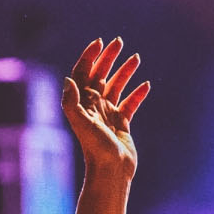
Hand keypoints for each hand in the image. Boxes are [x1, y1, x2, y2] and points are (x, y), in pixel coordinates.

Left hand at [61, 38, 151, 177]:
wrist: (111, 171)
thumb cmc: (95, 149)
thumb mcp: (81, 124)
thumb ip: (71, 102)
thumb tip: (67, 79)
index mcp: (82, 103)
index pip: (83, 73)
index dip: (90, 56)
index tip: (101, 42)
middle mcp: (93, 106)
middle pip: (100, 75)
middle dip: (108, 58)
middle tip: (119, 42)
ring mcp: (108, 114)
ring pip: (116, 87)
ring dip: (125, 72)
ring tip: (136, 58)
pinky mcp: (121, 124)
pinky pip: (130, 104)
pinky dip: (137, 94)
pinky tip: (146, 85)